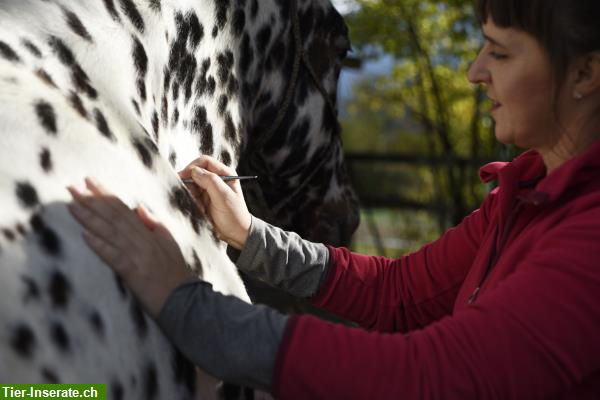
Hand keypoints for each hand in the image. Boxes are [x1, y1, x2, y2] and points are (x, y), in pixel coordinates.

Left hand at [67, 178, 193, 317]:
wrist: (183, 298)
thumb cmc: (175, 272)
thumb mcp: (169, 242)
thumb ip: (154, 224)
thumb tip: (139, 206)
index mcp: (148, 232)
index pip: (123, 208)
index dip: (105, 193)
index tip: (89, 181)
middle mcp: (141, 240)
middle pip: (114, 216)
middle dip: (92, 201)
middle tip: (72, 187)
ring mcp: (137, 255)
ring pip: (111, 233)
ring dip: (90, 219)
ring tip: (72, 206)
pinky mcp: (133, 273)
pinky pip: (114, 257)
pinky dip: (100, 246)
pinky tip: (86, 236)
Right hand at [179, 155, 251, 249]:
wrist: (236, 234)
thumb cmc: (234, 215)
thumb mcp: (223, 197)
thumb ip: (210, 181)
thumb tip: (194, 170)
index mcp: (225, 174)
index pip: (204, 162)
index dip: (192, 167)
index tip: (183, 176)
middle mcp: (216, 179)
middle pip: (195, 172)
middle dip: (190, 183)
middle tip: (190, 196)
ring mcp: (209, 189)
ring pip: (191, 184)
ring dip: (190, 194)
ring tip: (199, 206)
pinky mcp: (203, 199)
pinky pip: (191, 195)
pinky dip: (191, 201)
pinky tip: (199, 210)